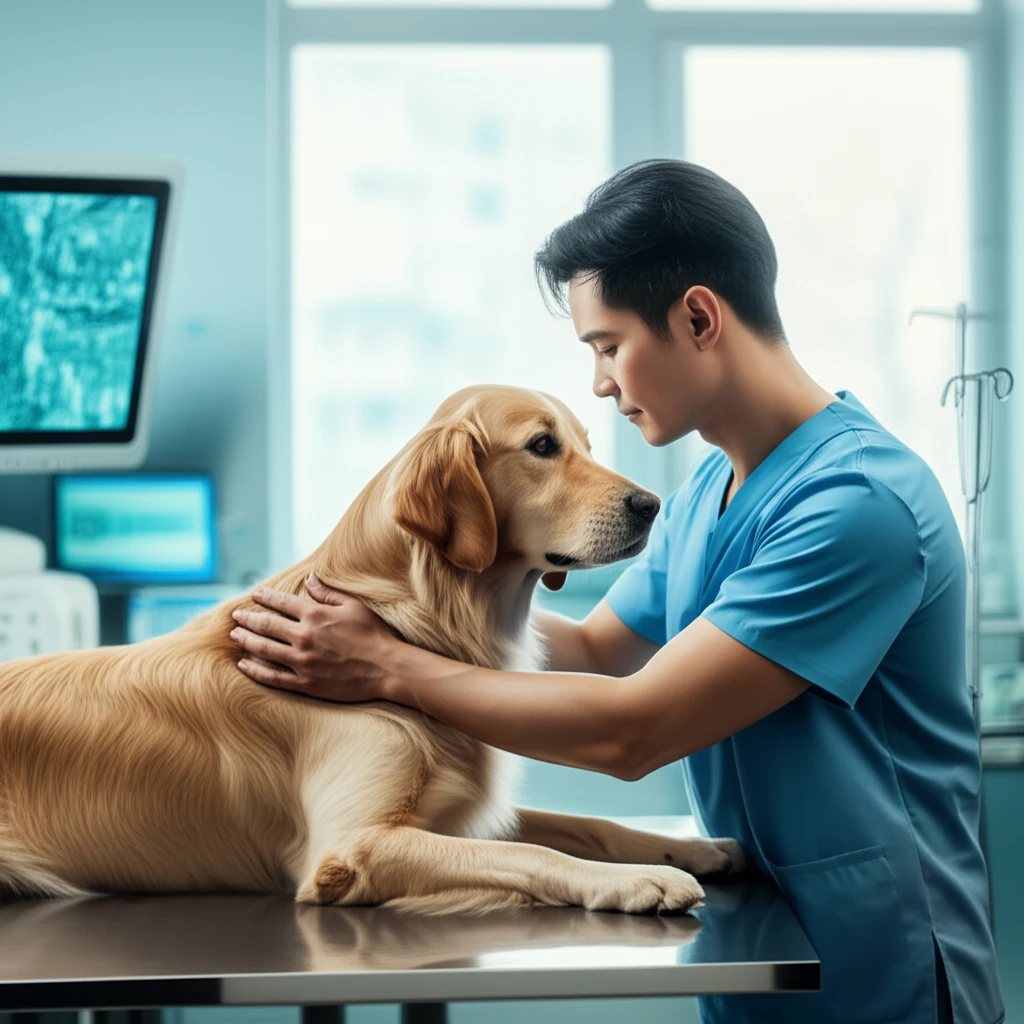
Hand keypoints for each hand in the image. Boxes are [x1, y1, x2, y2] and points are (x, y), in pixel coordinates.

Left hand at [229, 573, 398, 701]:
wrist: (387, 667)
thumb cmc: (374, 634)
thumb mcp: (353, 606)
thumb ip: (327, 593)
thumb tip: (309, 579)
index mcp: (316, 615)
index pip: (282, 602)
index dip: (266, 596)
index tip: (255, 594)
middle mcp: (304, 636)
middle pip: (266, 625)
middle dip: (247, 619)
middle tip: (235, 616)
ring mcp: (302, 661)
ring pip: (264, 649)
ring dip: (246, 641)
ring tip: (234, 635)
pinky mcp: (304, 683)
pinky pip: (272, 677)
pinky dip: (254, 670)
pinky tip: (243, 664)